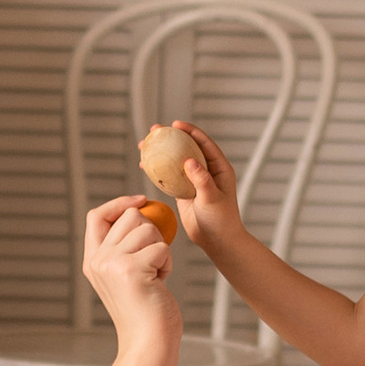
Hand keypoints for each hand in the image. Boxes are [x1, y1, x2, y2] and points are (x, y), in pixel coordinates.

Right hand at [82, 197, 178, 362]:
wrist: (148, 345)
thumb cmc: (145, 312)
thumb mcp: (124, 277)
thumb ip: (122, 248)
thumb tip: (139, 210)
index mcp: (92, 261)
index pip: (96, 215)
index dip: (118, 203)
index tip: (140, 200)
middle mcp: (98, 260)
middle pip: (129, 217)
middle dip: (150, 231)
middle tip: (152, 260)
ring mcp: (113, 264)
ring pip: (147, 229)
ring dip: (161, 249)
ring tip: (156, 275)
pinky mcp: (133, 270)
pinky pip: (161, 247)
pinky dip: (167, 263)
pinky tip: (161, 282)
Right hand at [157, 119, 240, 248]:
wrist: (218, 241)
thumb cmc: (221, 220)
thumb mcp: (212, 198)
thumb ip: (202, 179)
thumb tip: (189, 160)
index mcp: (219, 167)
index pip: (204, 143)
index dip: (190, 131)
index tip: (175, 124)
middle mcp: (206, 171)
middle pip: (186, 147)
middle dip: (170, 137)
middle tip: (154, 130)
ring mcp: (193, 181)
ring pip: (175, 161)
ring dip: (160, 152)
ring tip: (143, 144)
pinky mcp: (183, 192)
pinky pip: (169, 177)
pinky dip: (157, 170)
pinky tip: (144, 164)